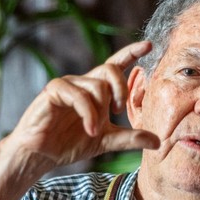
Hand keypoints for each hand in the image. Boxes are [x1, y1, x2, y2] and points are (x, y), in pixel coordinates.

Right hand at [6, 41, 160, 172]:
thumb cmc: (69, 144)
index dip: (131, 53)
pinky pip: (78, 94)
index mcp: (96, 90)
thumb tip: (158, 141)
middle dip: (121, 89)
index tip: (148, 45)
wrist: (42, 155)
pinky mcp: (54, 90)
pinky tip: (89, 130)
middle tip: (120, 111)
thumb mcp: (106, 141)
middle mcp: (83, 82)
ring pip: (97, 85)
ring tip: (94, 131)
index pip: (116, 64)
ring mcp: (68, 85)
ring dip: (100, 111)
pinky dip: (88, 113)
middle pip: (110, 69)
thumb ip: (130, 138)